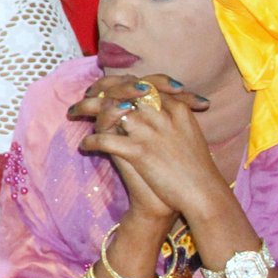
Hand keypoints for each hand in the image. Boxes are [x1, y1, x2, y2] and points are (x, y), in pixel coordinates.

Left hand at [71, 74, 227, 223]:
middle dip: (98, 90)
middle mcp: (161, 114)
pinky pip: (105, 140)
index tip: (103, 88)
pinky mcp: (140, 152)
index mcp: (174, 107)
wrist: (203, 194)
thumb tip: (142, 105)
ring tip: (73, 114)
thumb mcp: (187, 132)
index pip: (140, 83)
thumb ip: (168, 115)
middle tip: (83, 96)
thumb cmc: (195, 167)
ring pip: (109, 109)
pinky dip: (91, 141)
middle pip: (122, 90)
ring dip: (86, 109)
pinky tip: (84, 145)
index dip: (118, 83)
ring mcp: (150, 132)